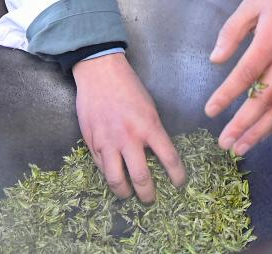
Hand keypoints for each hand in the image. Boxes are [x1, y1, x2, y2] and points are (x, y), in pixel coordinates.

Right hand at [72, 52, 184, 201]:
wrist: (100, 73)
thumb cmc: (128, 87)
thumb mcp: (149, 108)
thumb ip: (153, 132)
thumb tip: (158, 155)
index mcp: (149, 126)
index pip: (170, 159)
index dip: (177, 176)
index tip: (179, 184)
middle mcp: (129, 138)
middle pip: (142, 178)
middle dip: (149, 194)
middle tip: (151, 199)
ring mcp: (108, 142)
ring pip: (116, 180)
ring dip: (125, 192)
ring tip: (129, 195)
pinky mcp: (91, 142)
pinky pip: (101, 167)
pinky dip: (108, 175)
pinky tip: (113, 176)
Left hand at [204, 0, 271, 154]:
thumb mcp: (251, 3)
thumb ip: (232, 32)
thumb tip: (215, 59)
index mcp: (270, 41)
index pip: (245, 75)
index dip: (227, 95)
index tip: (210, 111)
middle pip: (264, 100)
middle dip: (243, 124)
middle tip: (224, 142)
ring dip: (260, 131)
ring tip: (241, 147)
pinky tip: (264, 133)